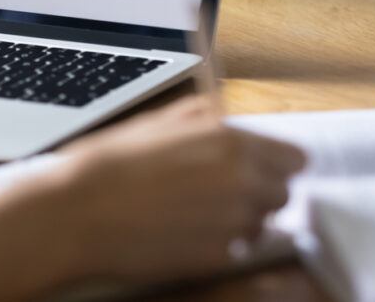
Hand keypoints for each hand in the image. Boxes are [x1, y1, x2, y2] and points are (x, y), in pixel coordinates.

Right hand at [27, 97, 306, 285]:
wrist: (79, 213)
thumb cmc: (108, 165)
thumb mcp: (155, 123)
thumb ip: (200, 118)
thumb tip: (218, 115)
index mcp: (230, 143)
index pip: (295, 158)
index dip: (276, 162)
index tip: (261, 165)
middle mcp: (242, 183)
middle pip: (282, 193)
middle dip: (258, 190)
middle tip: (219, 188)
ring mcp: (232, 225)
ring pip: (261, 223)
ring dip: (239, 217)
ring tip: (194, 209)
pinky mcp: (218, 258)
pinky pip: (235, 249)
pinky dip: (218, 242)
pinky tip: (183, 230)